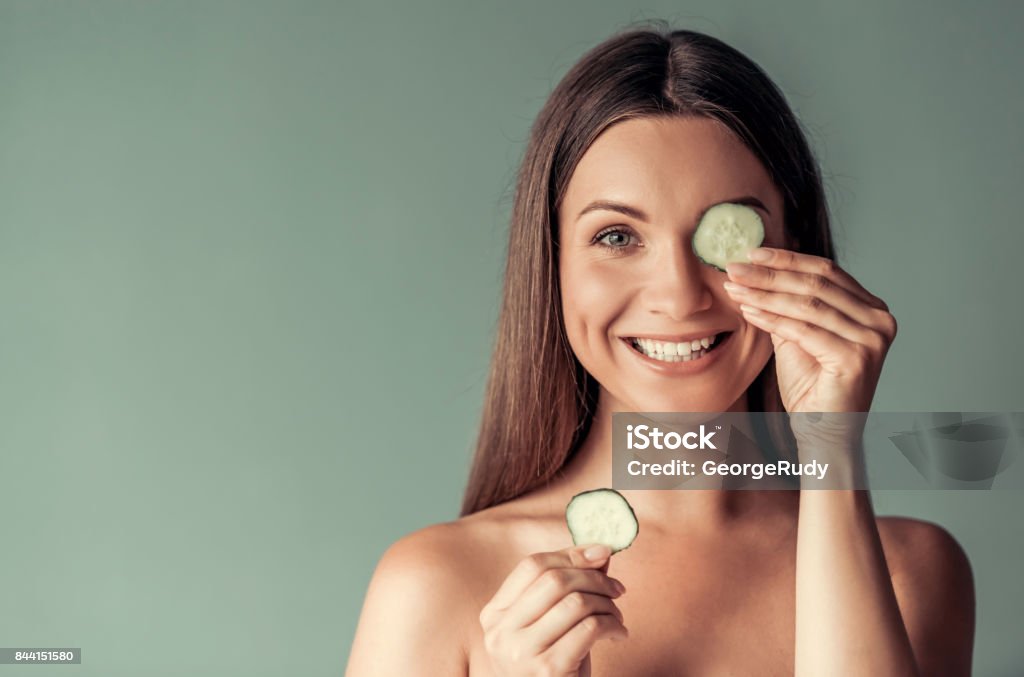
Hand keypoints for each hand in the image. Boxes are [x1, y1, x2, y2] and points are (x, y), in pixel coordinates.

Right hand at [479, 544, 627, 675]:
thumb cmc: (550, 667)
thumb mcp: (550, 625)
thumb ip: (566, 589)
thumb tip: (600, 550)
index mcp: (494, 614)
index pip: (531, 566)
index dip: (570, 554)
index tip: (601, 553)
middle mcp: (501, 632)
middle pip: (555, 580)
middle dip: (594, 577)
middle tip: (617, 588)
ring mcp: (522, 652)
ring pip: (575, 603)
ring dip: (607, 604)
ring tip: (617, 616)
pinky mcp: (548, 670)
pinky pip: (590, 629)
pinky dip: (612, 625)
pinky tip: (618, 634)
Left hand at [723, 247, 897, 414]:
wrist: (821, 430)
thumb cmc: (811, 385)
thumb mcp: (797, 334)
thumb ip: (787, 303)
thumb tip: (755, 269)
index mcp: (871, 308)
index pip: (826, 270)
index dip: (786, 259)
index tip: (750, 253)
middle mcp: (879, 319)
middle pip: (816, 283)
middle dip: (770, 274)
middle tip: (734, 267)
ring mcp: (872, 339)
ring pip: (808, 304)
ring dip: (764, 293)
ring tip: (734, 288)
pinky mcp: (857, 358)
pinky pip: (804, 330)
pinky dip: (772, 318)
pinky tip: (748, 311)